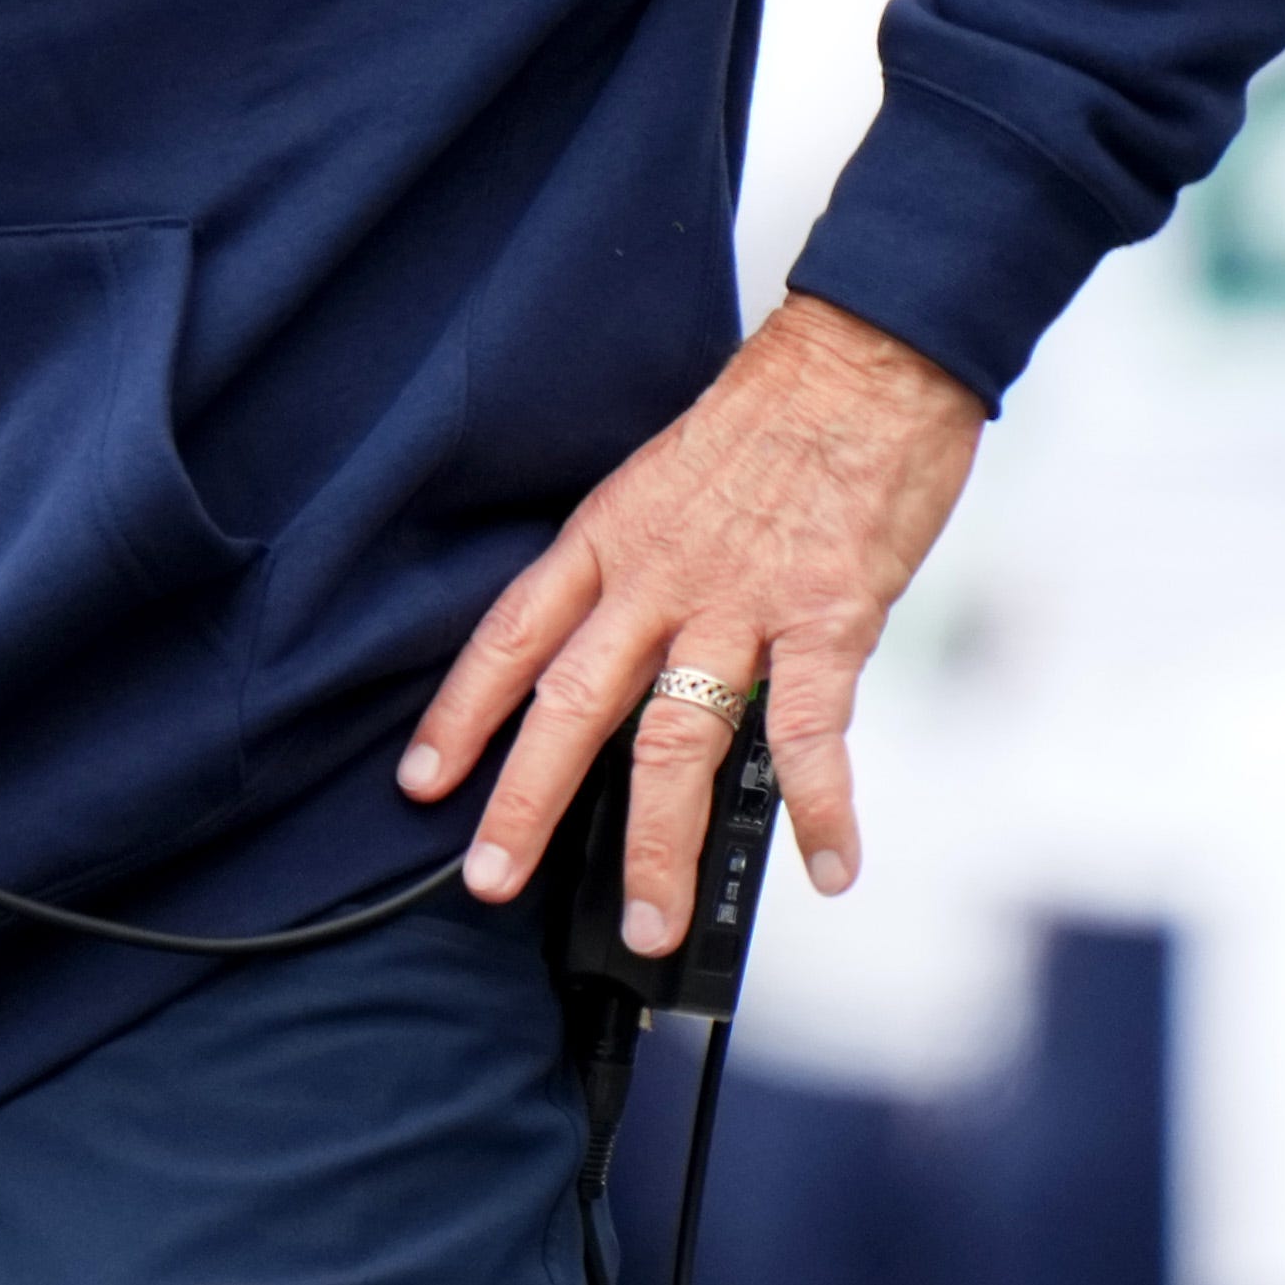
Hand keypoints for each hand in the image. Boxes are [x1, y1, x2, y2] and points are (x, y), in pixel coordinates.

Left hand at [397, 293, 980, 954]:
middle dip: (527, 800)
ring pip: (678, 740)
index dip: (461, 712)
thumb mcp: (666, 484)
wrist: (862, 361)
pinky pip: (814, 730)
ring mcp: (741, 603)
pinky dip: (823, 807)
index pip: (512, 636)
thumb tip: (624, 656)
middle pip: (572, 703)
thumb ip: (641, 574)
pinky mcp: (829, 617)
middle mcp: (658, 577)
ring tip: (649, 922)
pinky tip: (829, 868)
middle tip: (489, 878)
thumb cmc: (770, 421)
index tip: (422, 780)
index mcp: (610, 538)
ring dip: (661, 844)